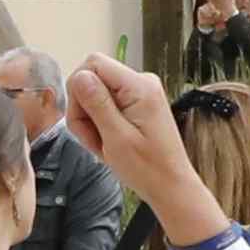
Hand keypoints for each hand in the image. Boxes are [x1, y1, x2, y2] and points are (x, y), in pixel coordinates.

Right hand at [54, 54, 213, 247]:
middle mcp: (141, 81)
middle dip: (83, 110)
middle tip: (93, 141)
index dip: (78, 90)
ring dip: (90, 121)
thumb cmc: (147, 168)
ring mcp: (139, 92)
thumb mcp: (116, 138)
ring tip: (102, 146)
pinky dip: (100, 124)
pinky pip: (106, 104)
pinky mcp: (137, 103)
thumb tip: (79, 76)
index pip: (93, 64)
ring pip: (95, 94)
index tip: (82, 120)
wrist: (171, 186)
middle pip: (92, 79)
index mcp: (139, 86)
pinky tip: (108, 143)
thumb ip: (97, 104)